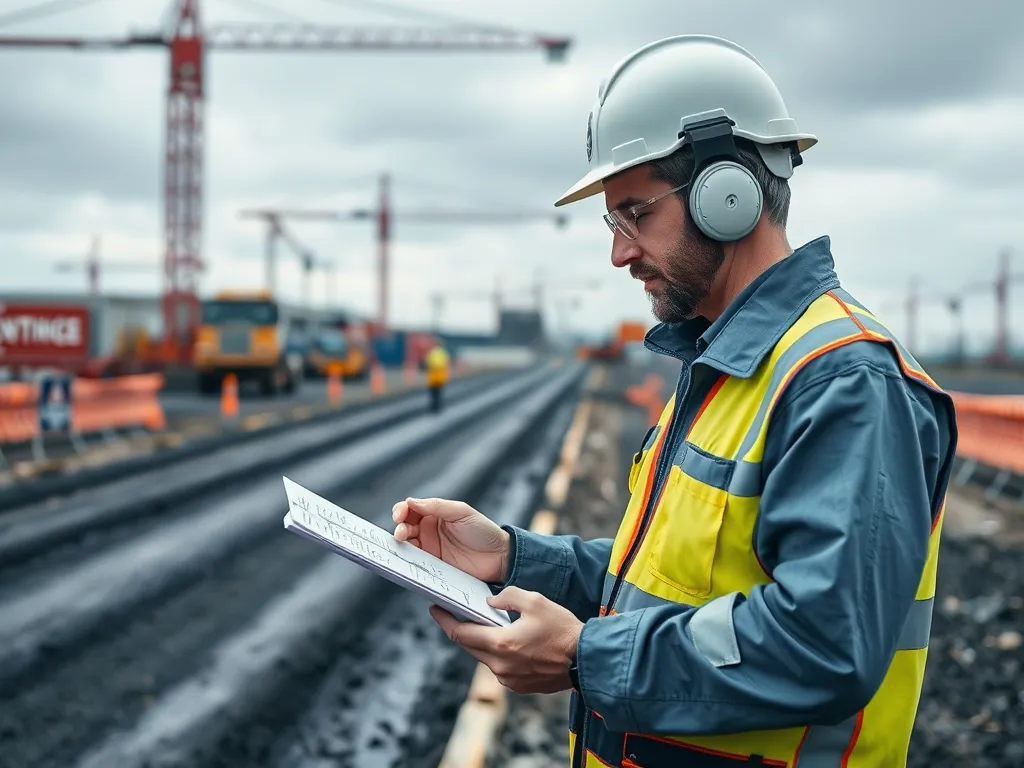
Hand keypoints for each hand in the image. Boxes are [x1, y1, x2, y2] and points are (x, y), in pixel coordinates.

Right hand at [392, 497, 509, 583]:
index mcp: (436, 513)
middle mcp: (430, 529)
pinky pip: (416, 560)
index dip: (402, 510)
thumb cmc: (484, 531)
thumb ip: (437, 506)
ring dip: (401, 542)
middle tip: (401, 532)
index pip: (412, 508)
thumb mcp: (462, 512)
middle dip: (399, 526)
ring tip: (403, 542)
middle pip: (405, 525)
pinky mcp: (433, 564)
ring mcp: (431, 547)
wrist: (499, 557)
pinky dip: (408, 558)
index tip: (400, 514)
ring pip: (407, 543)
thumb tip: (411, 502)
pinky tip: (406, 556)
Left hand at [430, 586, 583, 694]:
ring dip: (483, 642)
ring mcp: (509, 680)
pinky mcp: (519, 687)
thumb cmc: (563, 629)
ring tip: (488, 625)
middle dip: (462, 629)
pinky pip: (500, 667)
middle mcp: (500, 666)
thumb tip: (490, 603)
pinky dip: (498, 654)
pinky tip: (509, 642)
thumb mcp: (535, 601)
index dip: (444, 620)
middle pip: (469, 646)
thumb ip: (507, 597)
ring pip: (485, 657)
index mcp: (501, 644)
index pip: (461, 633)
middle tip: (457, 613)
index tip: (435, 609)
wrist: (587, 660)